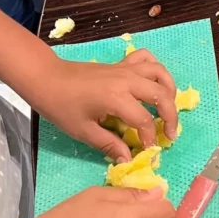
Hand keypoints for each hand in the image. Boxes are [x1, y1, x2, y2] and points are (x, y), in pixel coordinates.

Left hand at [28, 49, 177, 161]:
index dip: (150, 138)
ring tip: (168, 106)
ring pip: (159, 73)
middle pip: (161, 95)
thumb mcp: (83, 131)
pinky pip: (146, 59)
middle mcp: (127, 80)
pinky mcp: (121, 63)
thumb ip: (109, 144)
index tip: (148, 150)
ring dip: (169, 89)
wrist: (48, 78)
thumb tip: (128, 159)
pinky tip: (154, 81)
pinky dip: (155, 68)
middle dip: (171, 116)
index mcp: (117, 99)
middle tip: (169, 134)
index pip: (145, 121)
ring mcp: (125, 68)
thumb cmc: (62, 106)